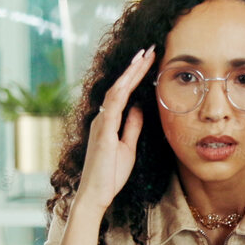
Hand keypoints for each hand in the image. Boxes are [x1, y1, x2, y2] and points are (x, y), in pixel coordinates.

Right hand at [74, 45, 155, 213]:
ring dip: (131, 73)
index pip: (124, 93)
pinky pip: (112, 107)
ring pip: (116, 91)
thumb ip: (131, 126)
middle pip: (120, 86)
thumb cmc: (109, 174)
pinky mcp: (102, 132)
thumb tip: (139, 108)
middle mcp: (102, 118)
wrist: (95, 195)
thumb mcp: (127, 146)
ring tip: (144, 56)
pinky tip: (131, 78)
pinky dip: (122, 90)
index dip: (136, 75)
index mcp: (108, 121)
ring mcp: (101, 124)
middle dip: (135, 67)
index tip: (149, 60)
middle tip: (149, 49)